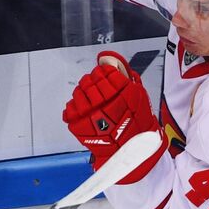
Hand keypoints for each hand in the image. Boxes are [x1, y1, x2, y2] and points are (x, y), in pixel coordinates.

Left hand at [63, 52, 160, 174]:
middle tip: (97, 89)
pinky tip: (84, 111)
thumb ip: (125, 75)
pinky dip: (75, 107)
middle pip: (90, 80)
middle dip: (93, 82)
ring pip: (79, 93)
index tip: (105, 76)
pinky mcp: (80, 125)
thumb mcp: (138, 95)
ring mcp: (91, 113)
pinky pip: (70, 108)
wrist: (130, 149)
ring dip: (83, 94)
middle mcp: (105, 101)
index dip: (103, 73)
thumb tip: (109, 59)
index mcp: (122, 91)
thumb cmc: (137, 124)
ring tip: (91, 101)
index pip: (104, 72)